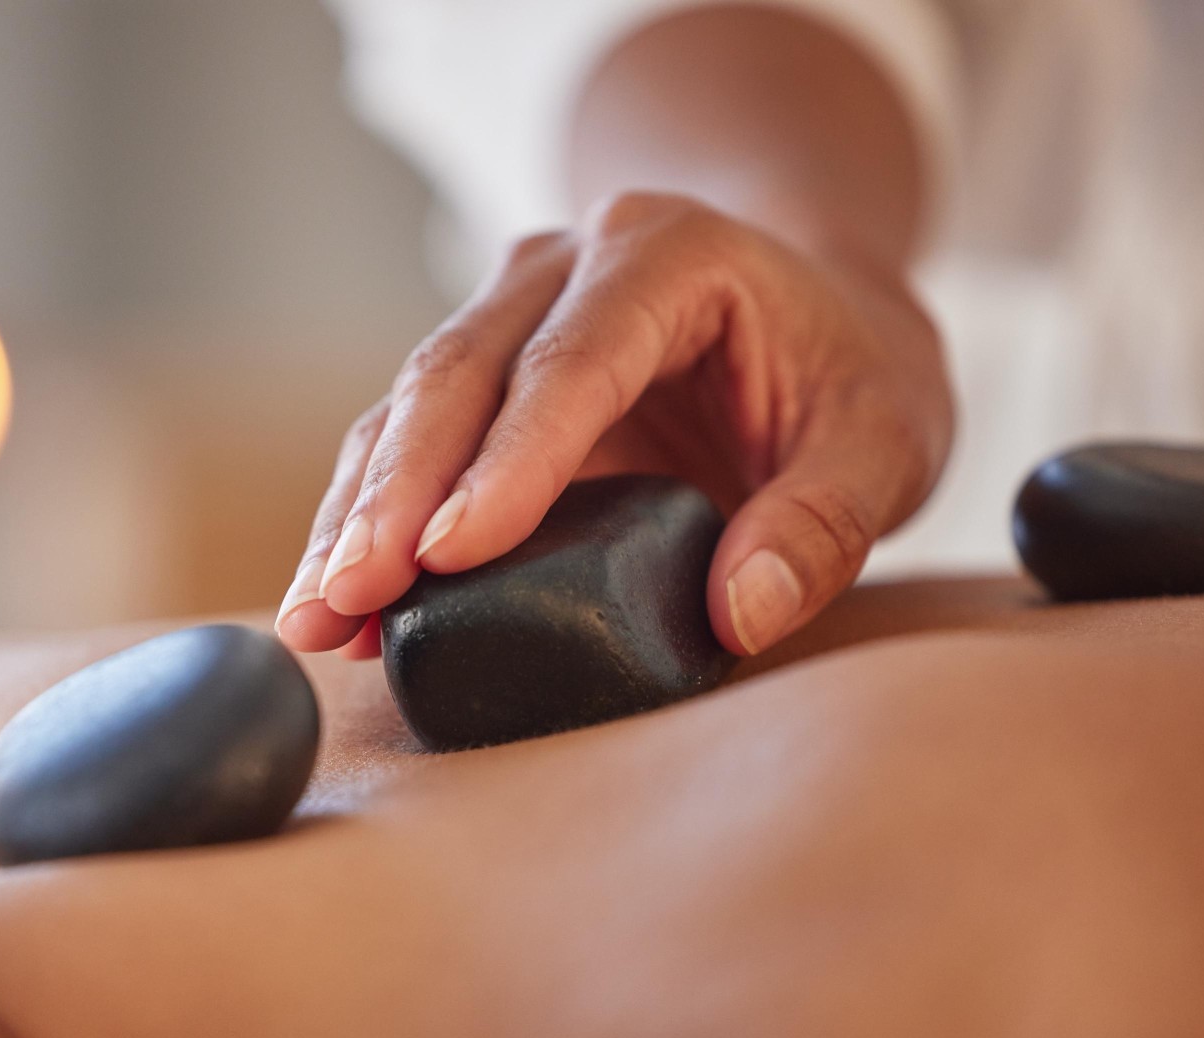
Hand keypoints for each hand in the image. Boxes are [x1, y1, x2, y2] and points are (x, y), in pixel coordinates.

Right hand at [276, 193, 953, 659]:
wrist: (814, 310)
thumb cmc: (846, 373)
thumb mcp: (888, 440)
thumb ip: (826, 522)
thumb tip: (741, 614)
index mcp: (665, 254)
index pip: (572, 362)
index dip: (508, 461)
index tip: (453, 554)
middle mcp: (564, 267)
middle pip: (456, 376)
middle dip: (393, 497)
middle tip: (347, 598)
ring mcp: (506, 313)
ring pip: (406, 409)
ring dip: (355, 518)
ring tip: (315, 618)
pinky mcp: (478, 376)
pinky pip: (402, 444)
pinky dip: (365, 523)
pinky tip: (334, 604)